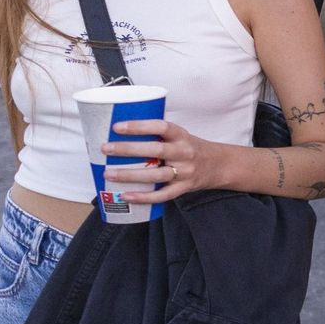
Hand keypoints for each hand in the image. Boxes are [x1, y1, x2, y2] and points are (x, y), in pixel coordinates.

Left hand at [102, 119, 224, 202]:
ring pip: (157, 175)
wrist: (218, 165)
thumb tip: (117, 135)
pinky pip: (163, 195)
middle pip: (156, 151)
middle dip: (128, 150)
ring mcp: (185, 172)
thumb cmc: (190, 148)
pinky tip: (126, 196)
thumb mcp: (179, 136)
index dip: (139, 126)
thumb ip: (156, 136)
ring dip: (131, 175)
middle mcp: (185, 153)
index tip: (117, 127)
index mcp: (182, 135)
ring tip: (108, 174)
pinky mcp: (184, 188)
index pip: (161, 127)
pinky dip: (144, 197)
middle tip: (106, 149)